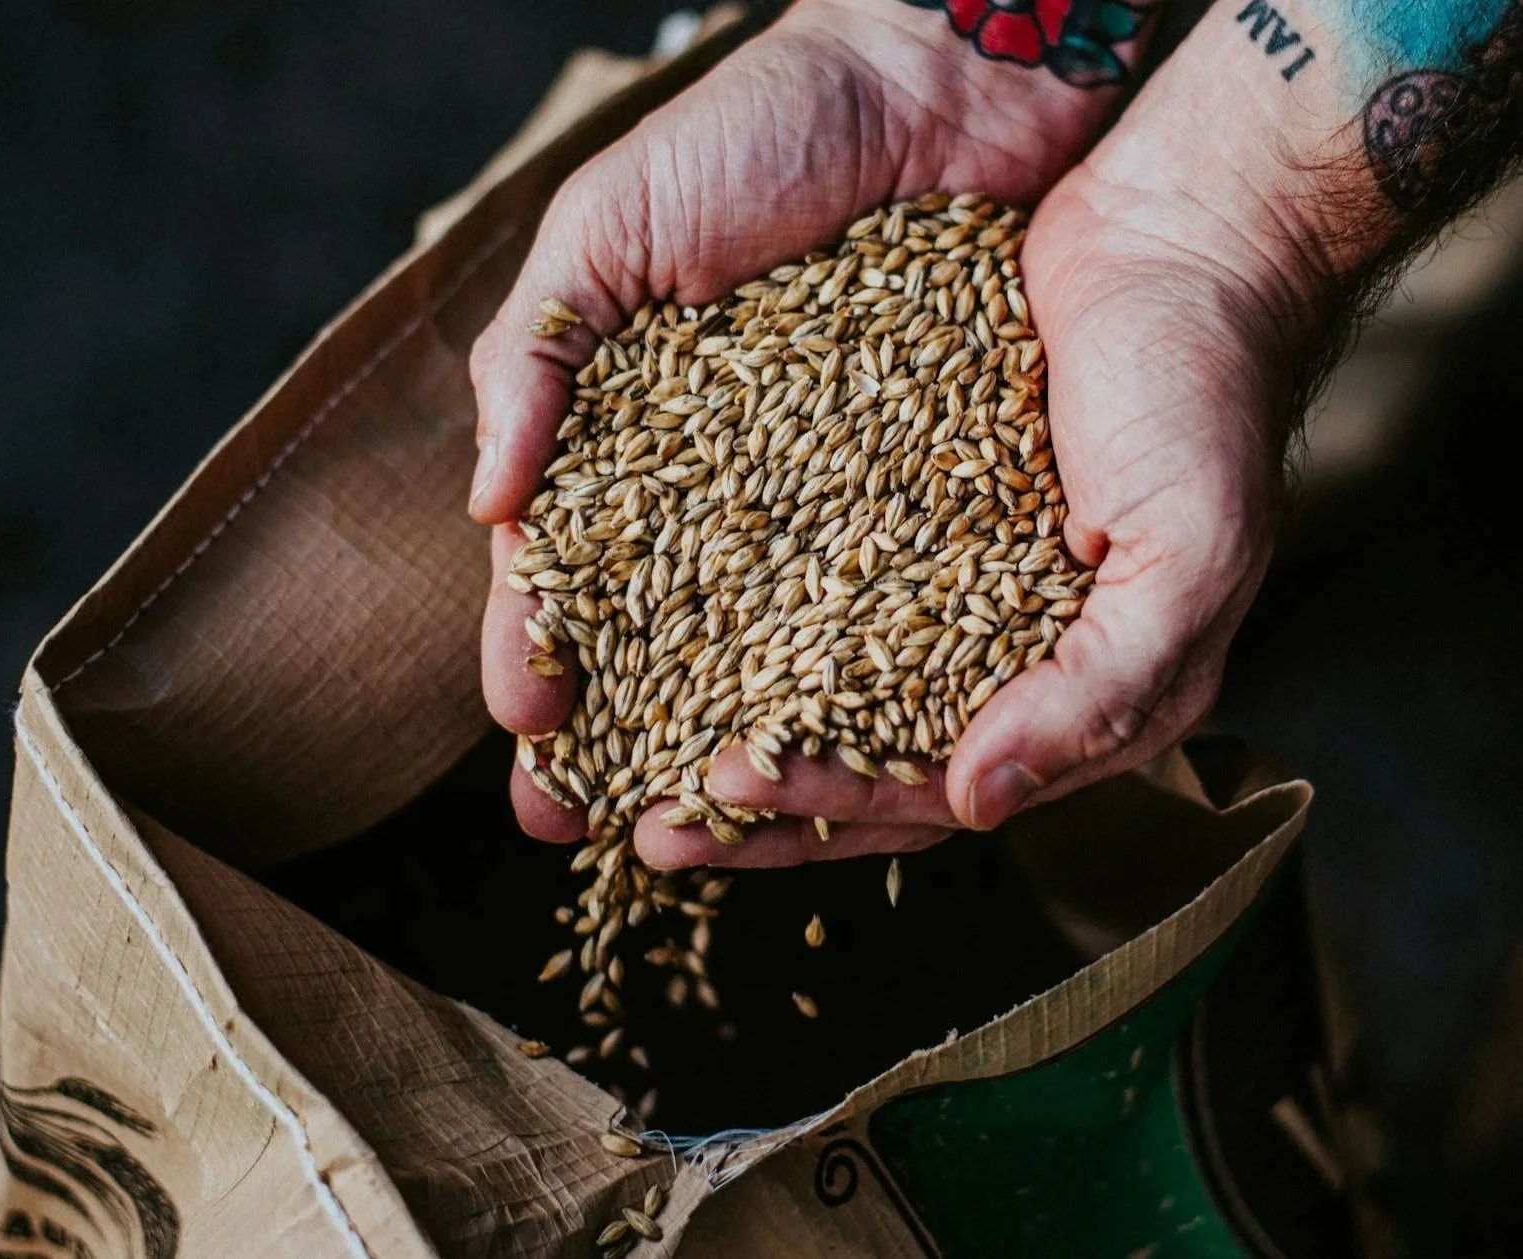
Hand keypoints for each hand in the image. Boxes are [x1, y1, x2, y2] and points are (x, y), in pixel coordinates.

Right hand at [469, 0, 1147, 857]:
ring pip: (768, 643)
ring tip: (702, 821)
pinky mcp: (930, 488)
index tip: (527, 739)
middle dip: (618, 736)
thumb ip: (535, 355)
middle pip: (659, 637)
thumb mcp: (607, 226)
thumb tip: (485, 501)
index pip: (566, 569)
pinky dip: (858, 674)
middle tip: (584, 829)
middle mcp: (725, 481)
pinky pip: (888, 600)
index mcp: (628, 430)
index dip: (536, 653)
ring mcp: (827, 494)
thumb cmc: (759, 130)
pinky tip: (839, 743)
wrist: (943, 71)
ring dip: (727, 735)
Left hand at [664, 21, 1352, 866]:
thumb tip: (978, 804)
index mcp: (1067, 699)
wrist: (1178, 233)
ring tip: (620, 745)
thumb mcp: (1192, 554)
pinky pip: (797, 575)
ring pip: (809, 680)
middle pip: (851, 758)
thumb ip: (1099, 692)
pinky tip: (658, 617)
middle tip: (634, 822)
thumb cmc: (1204, 394)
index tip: (715, 797)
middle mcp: (990, 657)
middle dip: (745, 801)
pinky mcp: (890, 506)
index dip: (823, 805)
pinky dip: (732, 607)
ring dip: (719, 717)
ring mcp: (933, 581)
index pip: (927, 788)